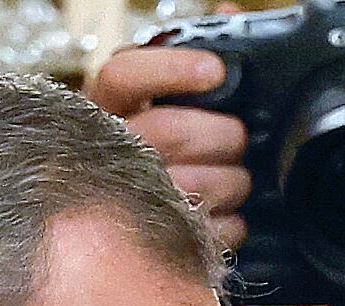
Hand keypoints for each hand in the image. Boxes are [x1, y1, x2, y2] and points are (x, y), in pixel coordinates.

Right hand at [87, 44, 249, 248]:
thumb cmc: (153, 154)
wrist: (123, 234)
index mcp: (106, 107)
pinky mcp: (152, 244)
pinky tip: (230, 216)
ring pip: (190, 185)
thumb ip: (187, 60)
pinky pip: (203, 232)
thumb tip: (228, 13)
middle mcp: (106, 150)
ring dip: (231, 183)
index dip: (172, 70)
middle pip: (170, 132)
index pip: (124, 76)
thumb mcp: (160, 100)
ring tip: (237, 180)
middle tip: (238, 139)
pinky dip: (230, 225)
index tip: (216, 71)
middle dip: (220, 136)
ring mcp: (125, 200)